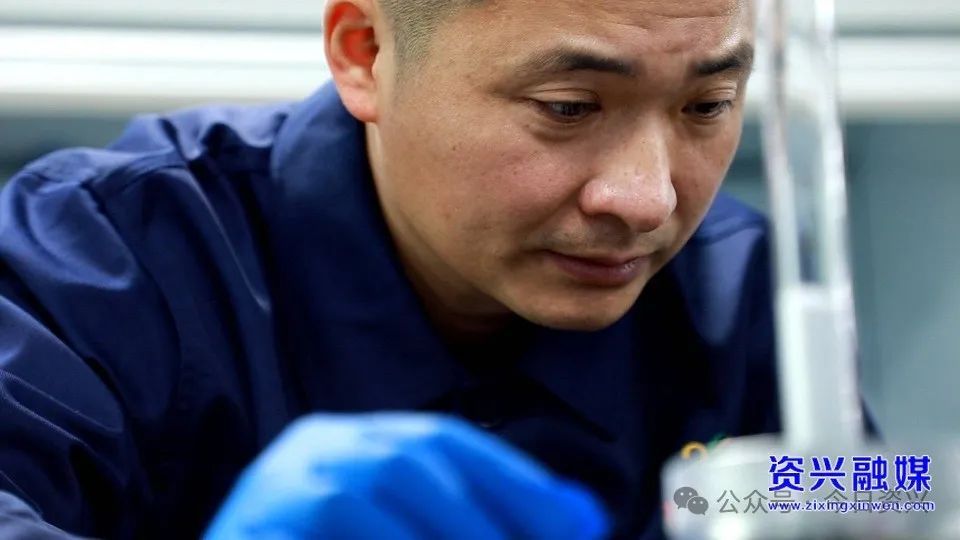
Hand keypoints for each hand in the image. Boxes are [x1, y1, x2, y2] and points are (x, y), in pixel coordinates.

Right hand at [204, 413, 608, 539]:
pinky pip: (308, 539)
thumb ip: (486, 519)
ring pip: (356, 499)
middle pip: (405, 462)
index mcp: (356, 440)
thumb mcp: (426, 531)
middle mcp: (313, 449)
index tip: (579, 524)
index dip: (513, 480)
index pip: (441, 440)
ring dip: (437, 539)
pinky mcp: (240, 530)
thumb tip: (585, 516)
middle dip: (480, 518)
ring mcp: (270, 490)